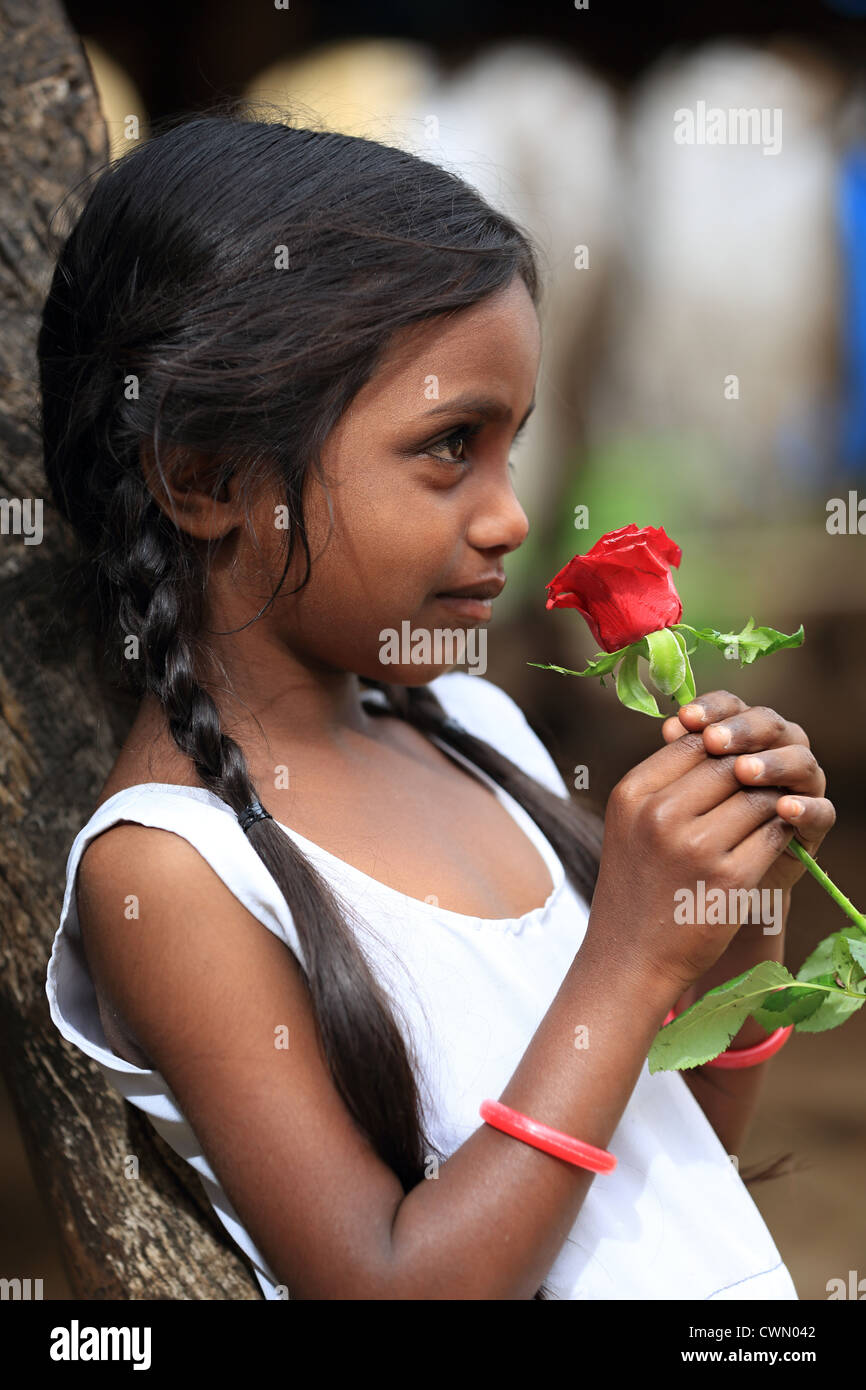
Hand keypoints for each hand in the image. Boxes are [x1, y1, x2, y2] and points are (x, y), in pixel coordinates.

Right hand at [660, 689, 835, 1016]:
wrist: (630, 957)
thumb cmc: (635, 885)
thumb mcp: (630, 824)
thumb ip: (663, 781)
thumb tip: (711, 737)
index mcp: (632, 795)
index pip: (692, 743)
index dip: (720, 748)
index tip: (732, 762)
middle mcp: (660, 815)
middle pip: (728, 765)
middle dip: (750, 772)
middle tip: (760, 783)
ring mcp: (695, 847)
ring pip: (757, 797)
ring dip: (770, 801)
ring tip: (768, 811)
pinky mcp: (730, 878)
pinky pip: (773, 833)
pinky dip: (780, 831)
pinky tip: (773, 838)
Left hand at [661, 690, 834, 906]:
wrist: (708, 887)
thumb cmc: (686, 833)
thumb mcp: (676, 797)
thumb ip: (680, 761)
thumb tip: (671, 727)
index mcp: (738, 734)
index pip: (731, 706)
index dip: (710, 708)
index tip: (684, 719)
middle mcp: (773, 751)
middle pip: (769, 724)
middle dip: (740, 730)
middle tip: (714, 741)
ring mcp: (798, 785)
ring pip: (800, 760)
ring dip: (773, 763)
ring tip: (744, 773)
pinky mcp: (813, 824)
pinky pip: (821, 810)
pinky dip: (806, 807)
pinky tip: (784, 808)